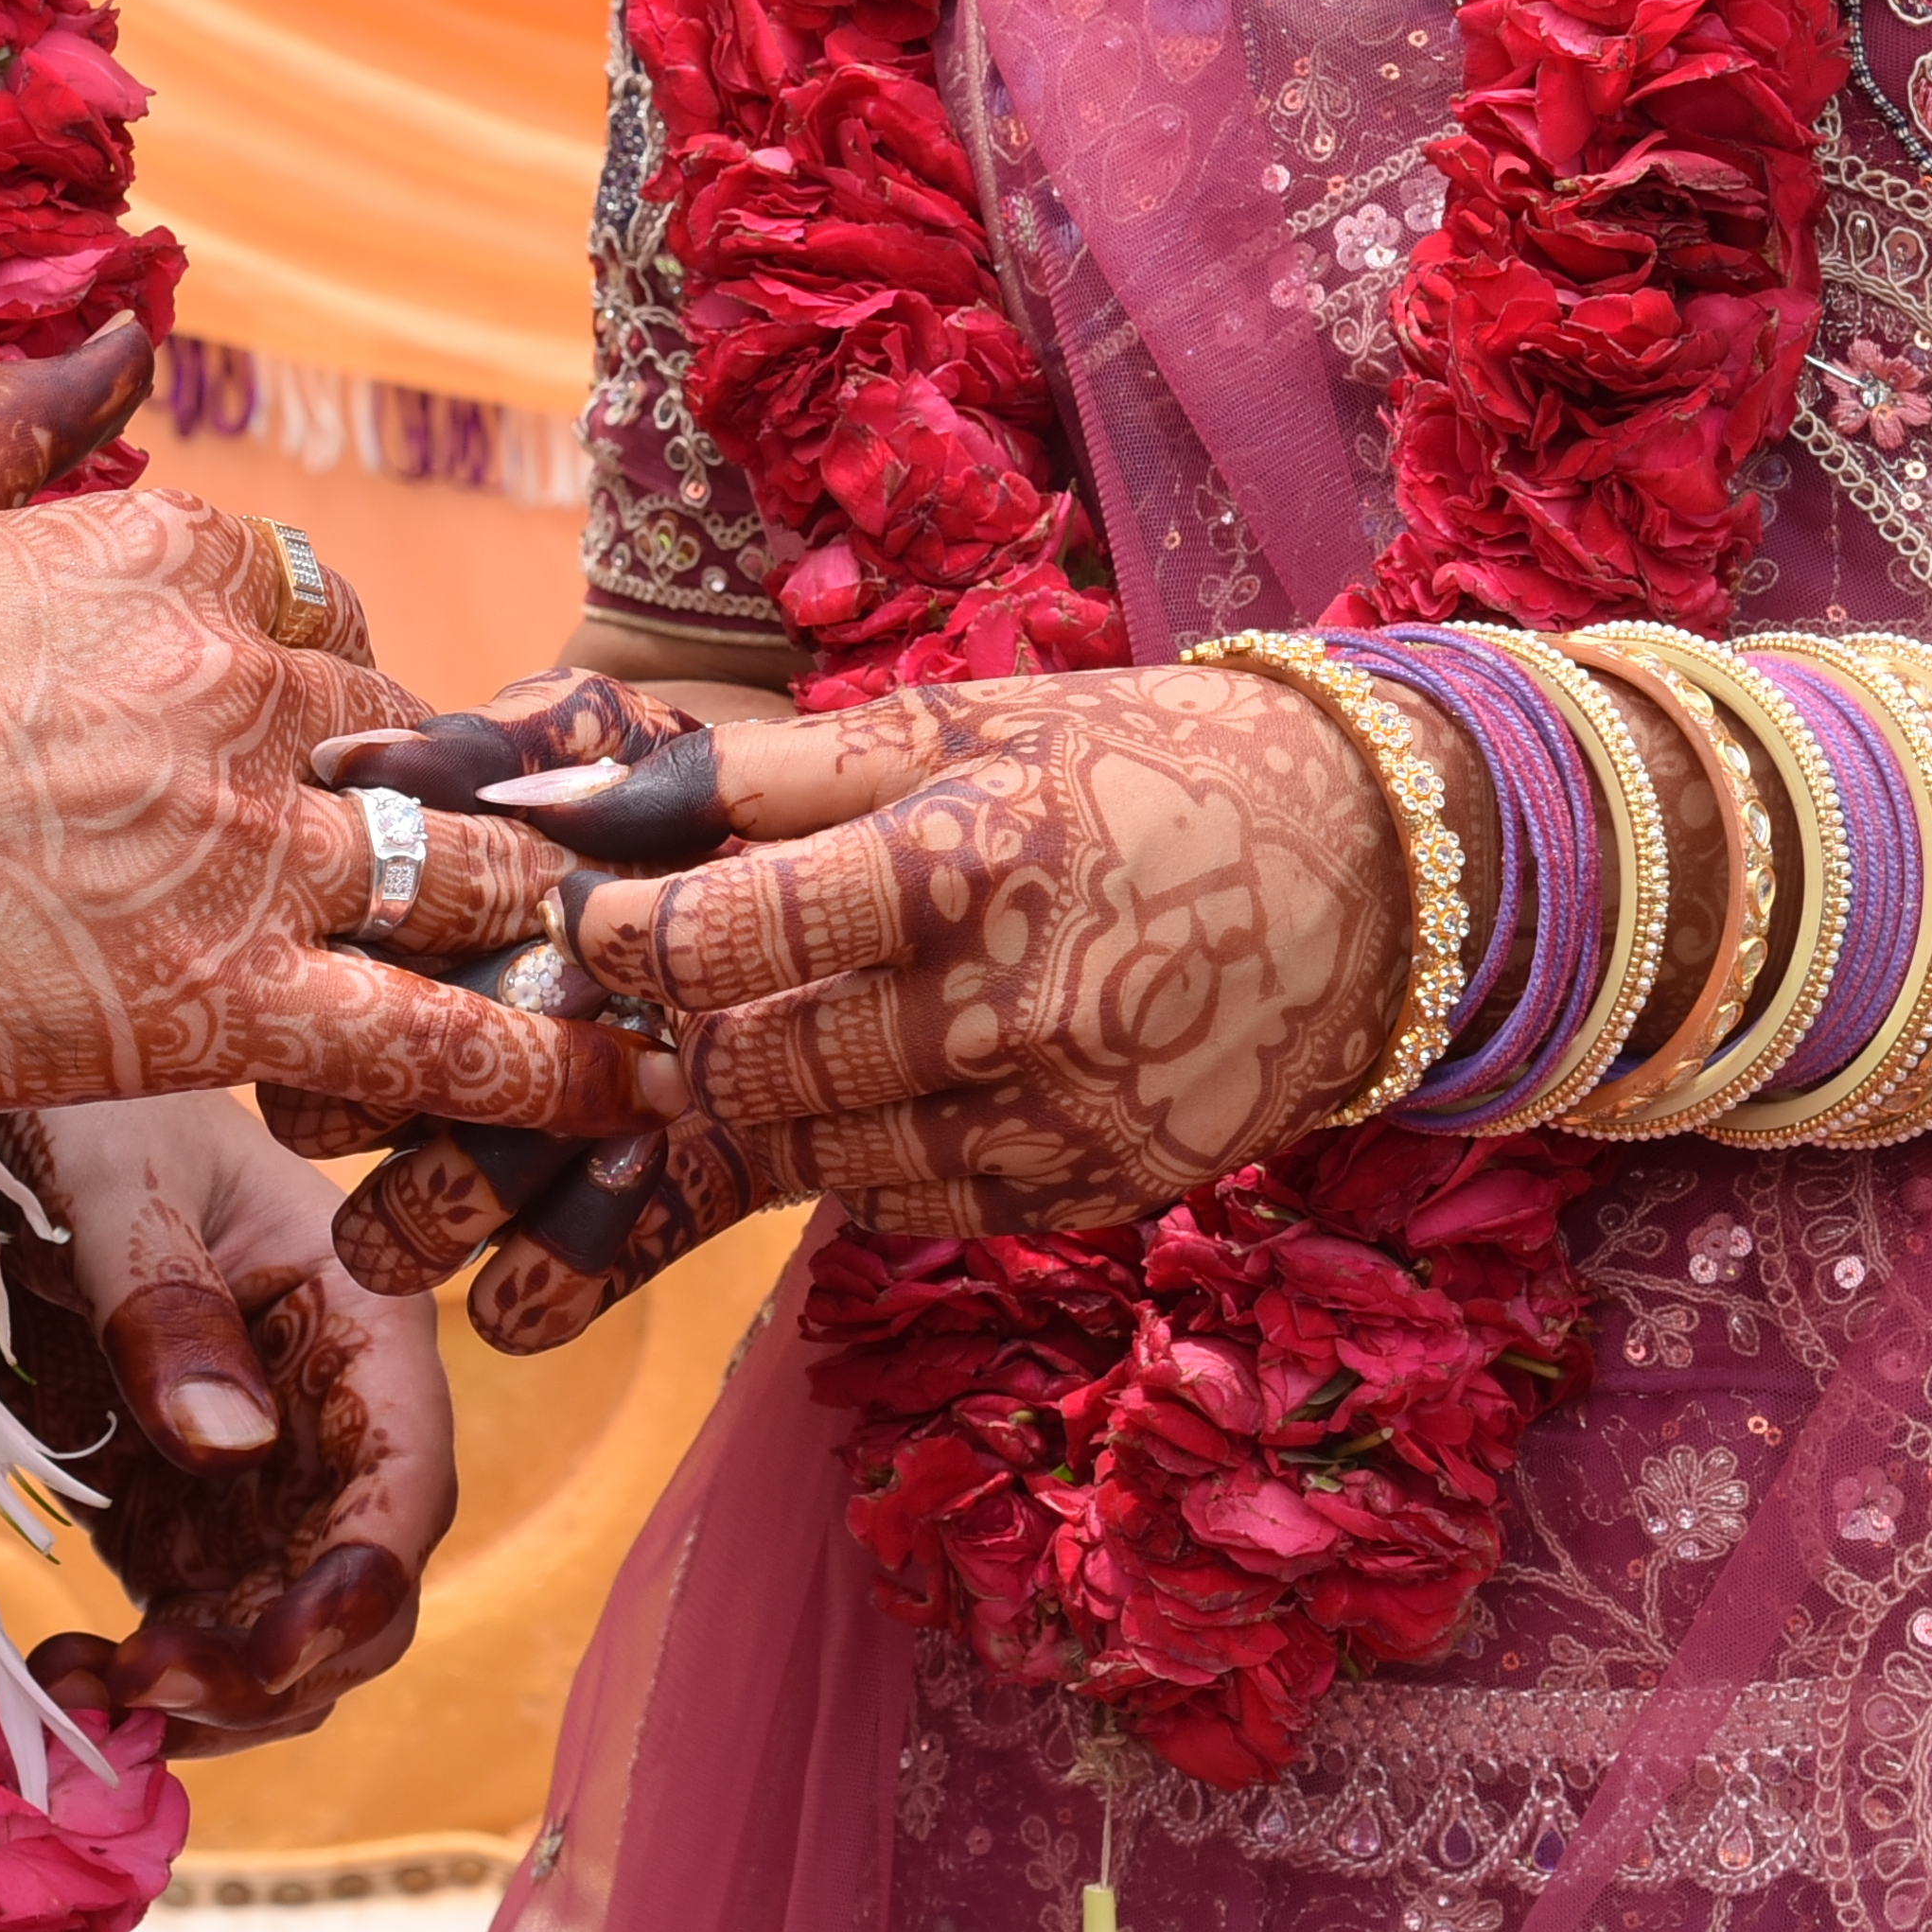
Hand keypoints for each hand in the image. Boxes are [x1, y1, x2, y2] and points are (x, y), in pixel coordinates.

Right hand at [0, 326, 632, 1125]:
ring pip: (457, 874)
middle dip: (441, 801)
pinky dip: (544, 1068)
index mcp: (166, 554)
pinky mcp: (221, 998)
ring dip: (539, 919)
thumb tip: (124, 327)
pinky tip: (629, 1092)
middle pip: (403, 738)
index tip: (310, 732)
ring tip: (615, 965)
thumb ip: (26, 411)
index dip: (318, 674)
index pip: (313, 602)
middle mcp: (233, 686)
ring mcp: (240, 848)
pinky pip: (429, 1036)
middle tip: (478, 858)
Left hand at [0, 1096, 449, 1751]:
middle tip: (145, 1685)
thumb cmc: (79, 1104)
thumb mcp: (109, 1171)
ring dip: (204, 1698)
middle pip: (358, 1595)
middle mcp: (332, 1418)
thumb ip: (162, 1300)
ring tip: (85, 1692)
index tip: (273, 1654)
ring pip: (283, 1643)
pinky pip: (194, 1635)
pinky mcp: (182, 1521)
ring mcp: (260, 1482)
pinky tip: (61, 1673)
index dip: (359, 1584)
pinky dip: (139, 1681)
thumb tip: (228, 1449)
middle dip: (273, 1669)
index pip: (406, 1481)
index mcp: (359, 1318)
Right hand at [251, 667, 772, 1353]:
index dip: (384, 961)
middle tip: (571, 1012)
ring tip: (610, 1106)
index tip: (516, 911)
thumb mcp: (598, 729)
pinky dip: (568, 1260)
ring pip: (393, 1238)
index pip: (298, 990)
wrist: (821, 864)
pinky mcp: (591, 1242)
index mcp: (381, 947)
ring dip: (482, 1185)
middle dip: (426, 1080)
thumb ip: (497, 741)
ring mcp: (489, 1165)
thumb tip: (365, 767)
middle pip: (319, 1122)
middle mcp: (411, 1061)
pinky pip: (519, 1311)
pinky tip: (651, 1164)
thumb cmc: (687, 787)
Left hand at [522, 664, 1438, 1236]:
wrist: (1374, 872)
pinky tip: (892, 1088)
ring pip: (820, 1157)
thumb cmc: (1138, 767)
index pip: (729, 936)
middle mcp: (1018, 1002)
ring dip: (769, 1107)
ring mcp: (1064, 1113)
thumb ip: (756, 774)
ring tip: (786, 1034)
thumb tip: (557, 811)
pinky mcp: (1099, 1188)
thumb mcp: (962, 725)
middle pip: (758, 1068)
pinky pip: (911, 1206)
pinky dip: (863, 1160)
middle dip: (690, 1038)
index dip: (630, 936)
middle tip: (682, 998)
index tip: (599, 921)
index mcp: (974, 855)